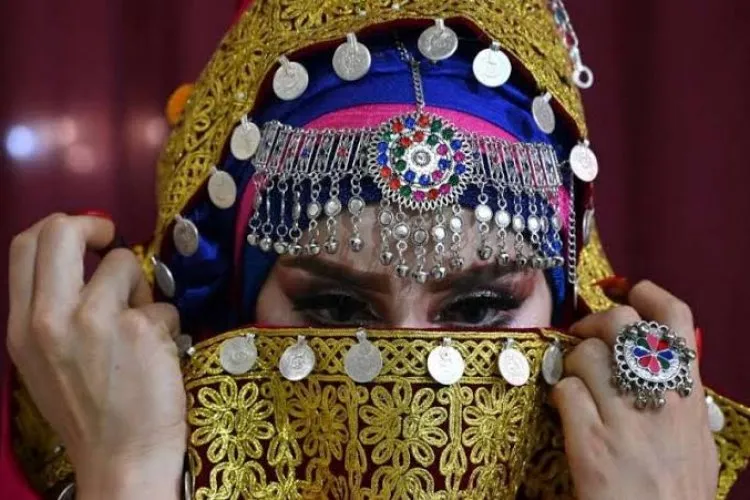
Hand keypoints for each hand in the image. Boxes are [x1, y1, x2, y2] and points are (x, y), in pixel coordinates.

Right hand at [6, 214, 184, 499]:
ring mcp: (95, 321)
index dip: (60, 226)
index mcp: (23, 326)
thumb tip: (87, 261)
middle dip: (94, 225)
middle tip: (112, 242)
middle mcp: (50, 318)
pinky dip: (166, 323)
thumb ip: (55, 309)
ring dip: (141, 290)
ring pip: (126, 264)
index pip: (24, 245)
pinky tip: (159, 354)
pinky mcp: (140, 329)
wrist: (121, 458)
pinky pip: (162, 303)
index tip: (87, 236)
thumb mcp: (45, 360)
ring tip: (141, 327)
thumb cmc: (89, 411)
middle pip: (61, 230)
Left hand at [552, 281, 717, 499]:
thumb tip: (663, 361)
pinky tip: (565, 411)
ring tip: (575, 384)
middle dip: (592, 323)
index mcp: (689, 393)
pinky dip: (559, 394)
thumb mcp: (696, 441)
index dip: (645, 293)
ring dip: (571, 363)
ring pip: (585, 354)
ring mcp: (624, 418)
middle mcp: (660, 397)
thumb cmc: (679, 493)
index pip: (675, 318)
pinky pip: (565, 390)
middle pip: (620, 323)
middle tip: (583, 338)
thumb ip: (680, 398)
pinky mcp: (590, 441)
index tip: (623, 290)